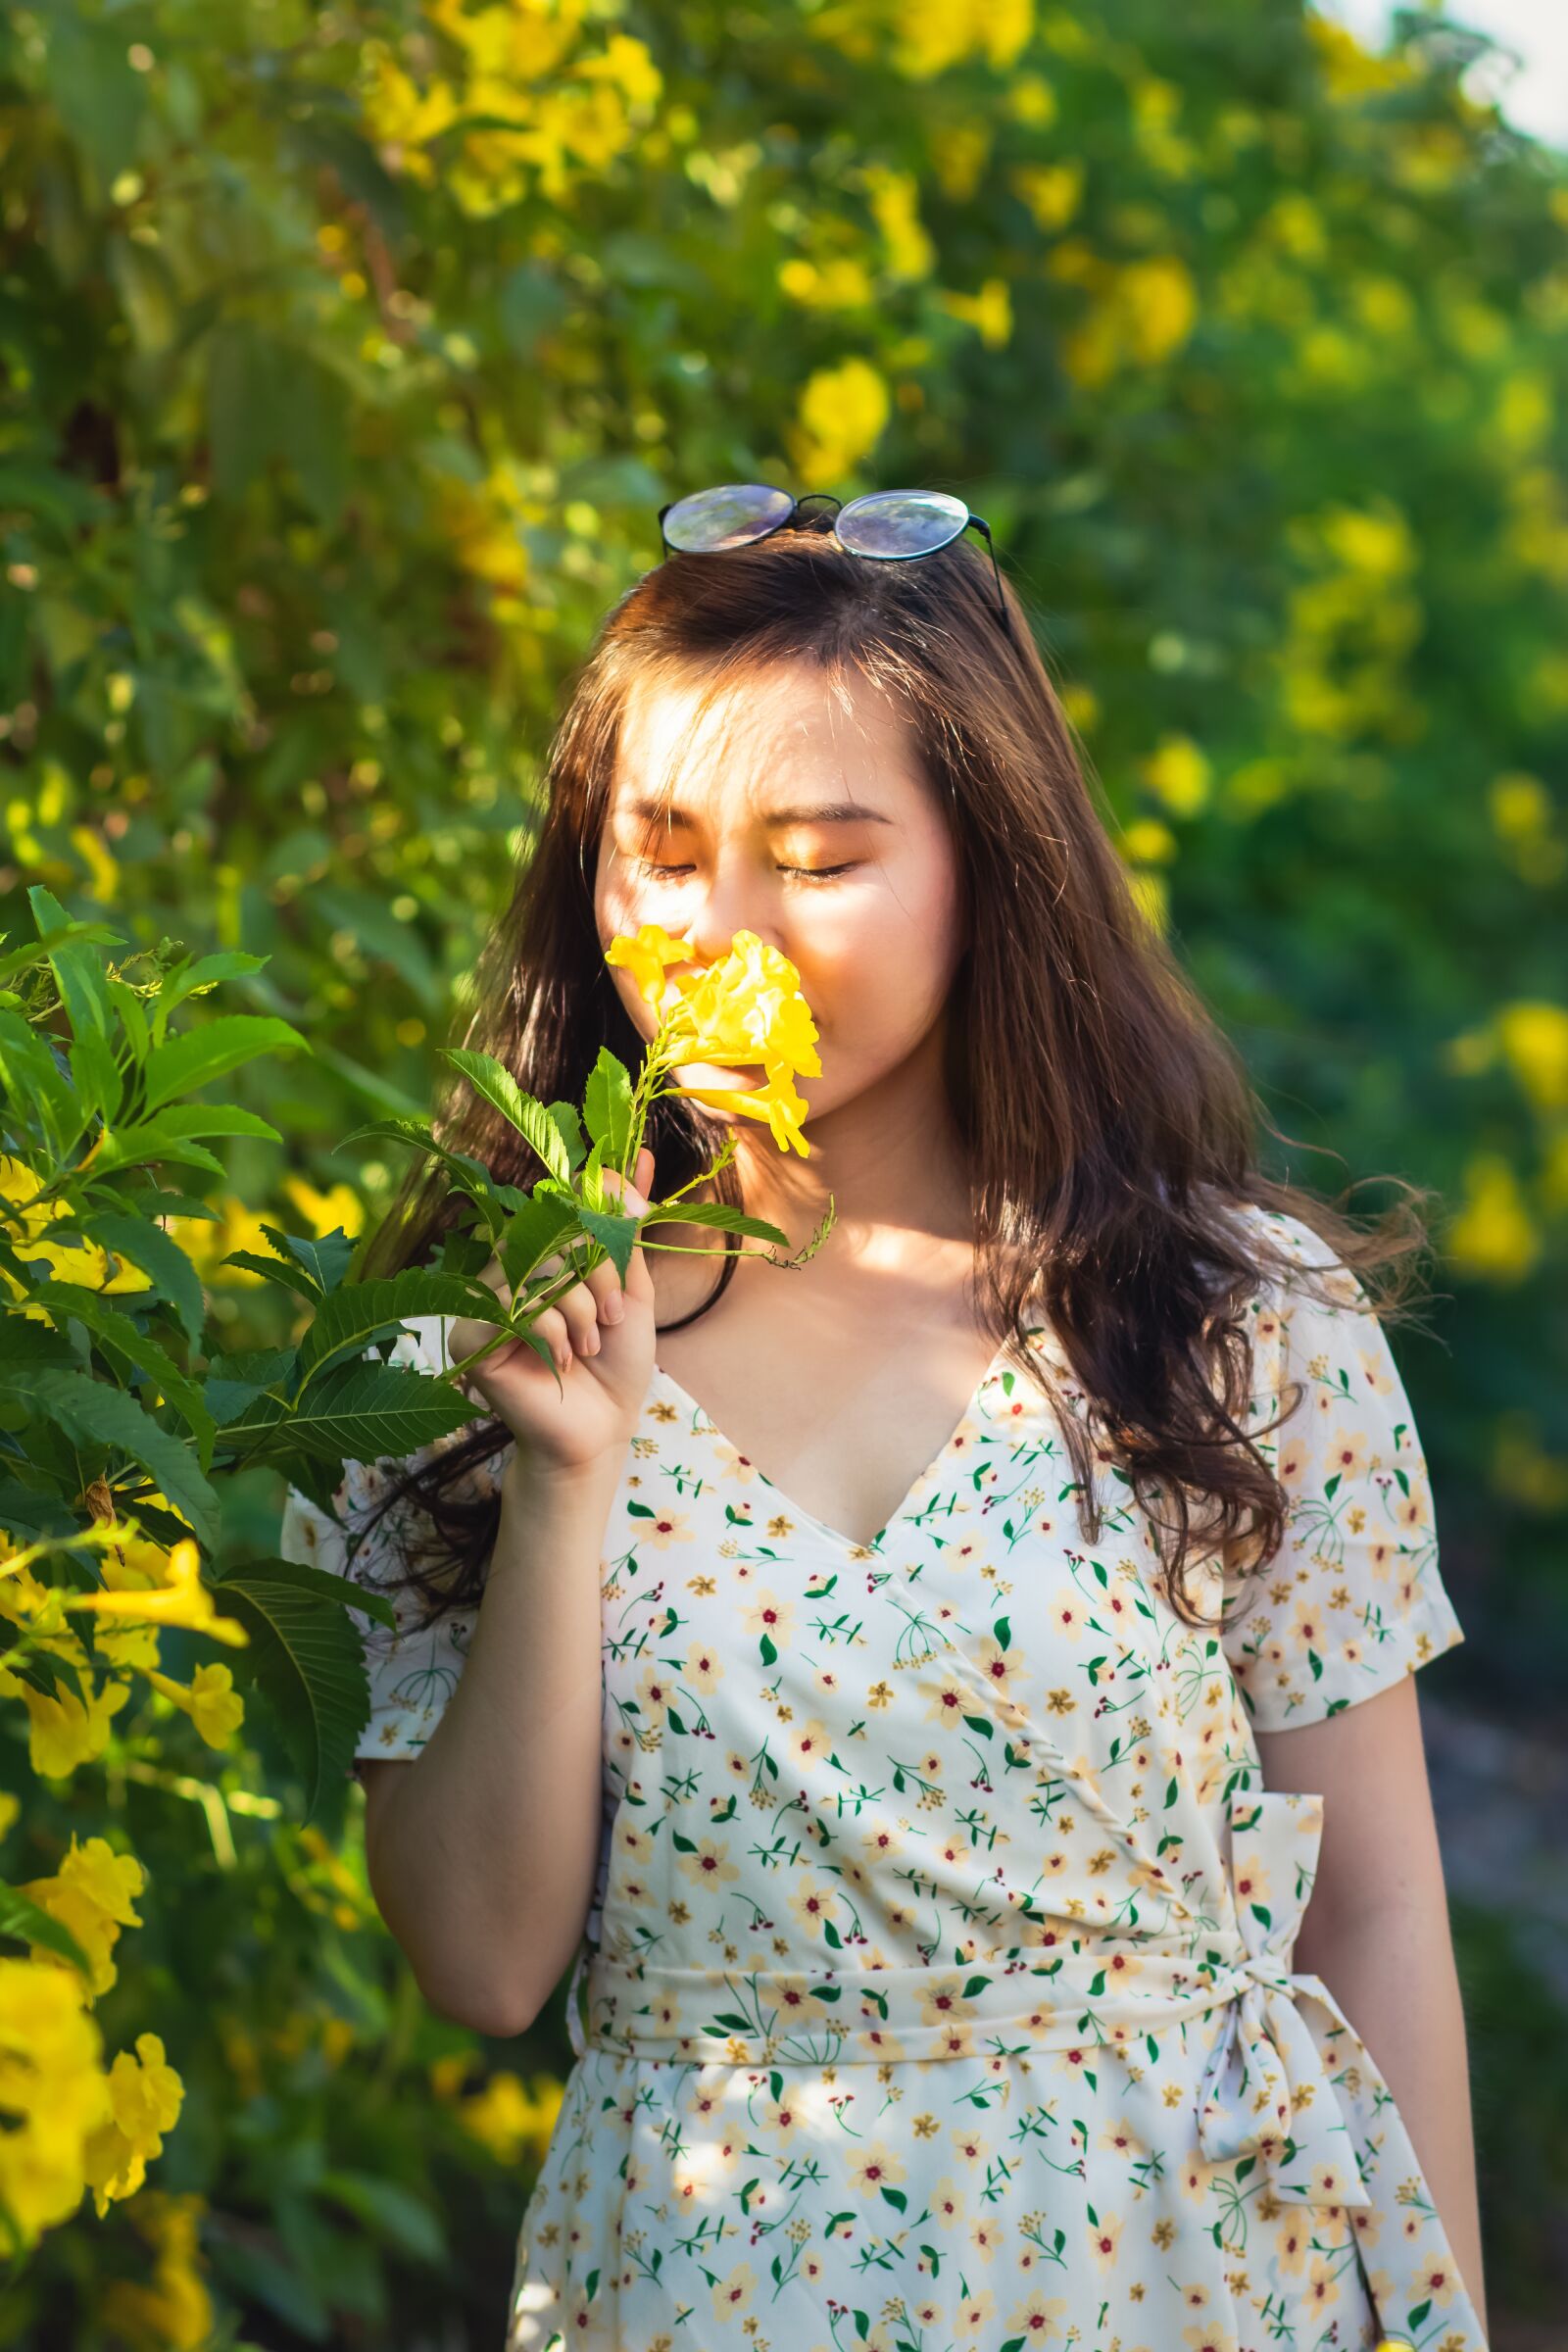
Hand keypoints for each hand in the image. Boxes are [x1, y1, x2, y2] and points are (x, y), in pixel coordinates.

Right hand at [444, 1145, 657, 1477]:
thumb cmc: (616, 1361)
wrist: (602, 1428)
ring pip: (538, 1270)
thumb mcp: (631, 1288)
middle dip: (599, 1275)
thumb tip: (640, 1157)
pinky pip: (518, 1310)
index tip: (635, 1221)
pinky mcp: (471, 1337)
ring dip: (580, 1311)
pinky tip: (563, 1362)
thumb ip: (627, 1227)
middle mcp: (507, 1267)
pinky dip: (554, 1335)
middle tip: (613, 1319)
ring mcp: (485, 1300)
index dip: (599, 1205)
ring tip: (588, 1346)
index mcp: (542, 1251)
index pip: (562, 1200)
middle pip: (554, 1232)